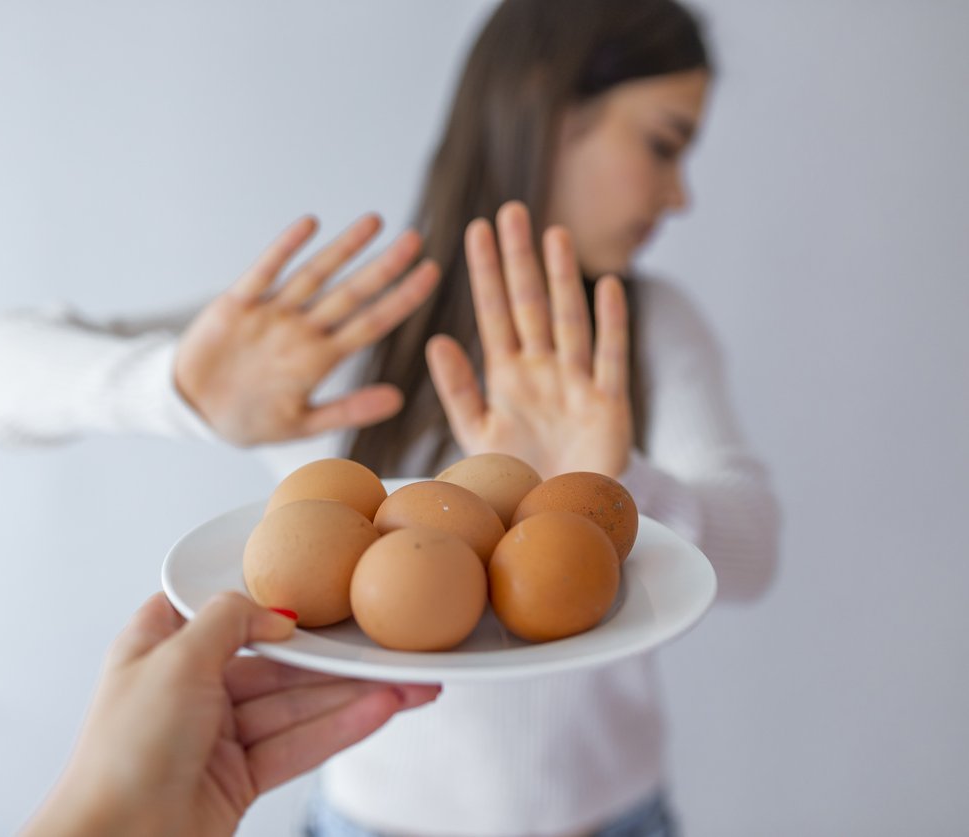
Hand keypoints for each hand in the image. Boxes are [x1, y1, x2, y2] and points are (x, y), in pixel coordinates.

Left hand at [22, 592, 439, 836]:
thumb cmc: (122, 756)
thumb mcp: (174, 659)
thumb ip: (227, 620)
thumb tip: (272, 611)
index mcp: (157, 647)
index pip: (220, 611)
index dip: (269, 603)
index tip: (322, 594)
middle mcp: (186, 688)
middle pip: (273, 664)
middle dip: (332, 660)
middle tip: (386, 650)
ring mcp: (214, 736)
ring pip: (293, 707)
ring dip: (350, 697)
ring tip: (406, 685)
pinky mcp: (237, 779)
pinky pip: (296, 745)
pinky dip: (339, 729)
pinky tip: (378, 711)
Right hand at [174, 215, 439, 445]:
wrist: (193, 411)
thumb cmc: (249, 419)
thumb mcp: (301, 424)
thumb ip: (348, 410)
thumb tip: (399, 399)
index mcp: (319, 358)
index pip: (371, 323)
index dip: (401, 299)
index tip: (431, 274)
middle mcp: (301, 330)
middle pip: (350, 293)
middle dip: (383, 267)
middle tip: (417, 237)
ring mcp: (271, 314)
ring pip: (314, 275)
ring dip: (343, 248)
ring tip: (375, 221)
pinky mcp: (237, 305)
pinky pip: (264, 272)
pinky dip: (284, 248)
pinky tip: (309, 224)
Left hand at [426, 201, 632, 478]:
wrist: (557, 515)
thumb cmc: (515, 474)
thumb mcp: (477, 431)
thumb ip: (457, 389)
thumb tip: (436, 339)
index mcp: (506, 375)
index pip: (493, 312)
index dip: (485, 272)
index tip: (476, 228)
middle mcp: (542, 369)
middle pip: (530, 303)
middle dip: (520, 259)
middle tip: (511, 210)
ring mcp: (576, 382)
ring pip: (569, 319)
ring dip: (563, 278)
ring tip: (553, 234)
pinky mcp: (609, 404)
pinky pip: (611, 358)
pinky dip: (611, 324)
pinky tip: (608, 287)